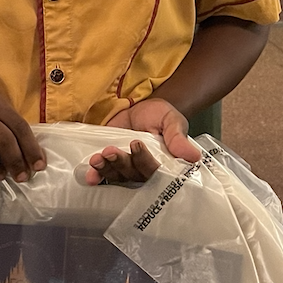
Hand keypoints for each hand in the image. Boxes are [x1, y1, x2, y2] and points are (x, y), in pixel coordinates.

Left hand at [85, 97, 200, 185]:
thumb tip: (194, 156)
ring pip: (116, 176)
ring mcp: (125, 168)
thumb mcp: (171, 120)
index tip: (135, 143)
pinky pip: (103, 175)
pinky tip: (89, 176)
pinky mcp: (110, 164)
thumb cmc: (159, 115)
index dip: (144, 160)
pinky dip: (95, 176)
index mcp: (163, 163)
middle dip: (120, 163)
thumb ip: (178, 138)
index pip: (154, 170)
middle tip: (110, 151)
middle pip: (133, 175)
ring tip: (96, 158)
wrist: (138, 106)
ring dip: (105, 169)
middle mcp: (143, 170)